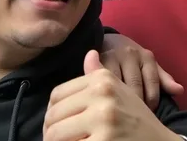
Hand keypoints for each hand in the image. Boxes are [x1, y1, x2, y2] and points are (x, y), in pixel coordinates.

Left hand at [43, 50, 180, 140]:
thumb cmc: (136, 117)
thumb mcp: (120, 90)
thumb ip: (99, 73)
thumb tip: (89, 54)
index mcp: (103, 78)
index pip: (58, 94)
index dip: (51, 113)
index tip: (54, 125)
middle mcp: (103, 93)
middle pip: (54, 115)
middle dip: (49, 132)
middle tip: (54, 140)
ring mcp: (103, 118)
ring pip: (56, 134)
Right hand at [100, 33, 183, 108]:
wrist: (107, 40)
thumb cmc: (131, 58)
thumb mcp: (148, 65)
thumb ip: (163, 79)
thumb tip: (180, 91)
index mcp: (146, 56)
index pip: (152, 83)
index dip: (151, 101)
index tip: (149, 112)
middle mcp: (130, 54)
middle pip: (134, 86)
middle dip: (135, 104)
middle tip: (134, 116)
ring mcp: (112, 57)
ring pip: (118, 86)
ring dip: (119, 100)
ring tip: (121, 112)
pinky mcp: (95, 61)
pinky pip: (101, 82)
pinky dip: (105, 93)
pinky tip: (107, 102)